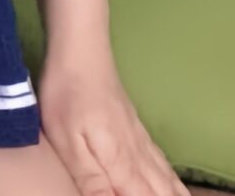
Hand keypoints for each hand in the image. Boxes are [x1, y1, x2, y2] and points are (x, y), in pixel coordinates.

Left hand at [39, 53, 188, 195]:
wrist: (82, 57)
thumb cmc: (67, 100)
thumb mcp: (68, 143)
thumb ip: (91, 180)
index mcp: (122, 165)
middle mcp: (138, 157)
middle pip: (160, 191)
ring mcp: (141, 142)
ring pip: (165, 178)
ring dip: (171, 193)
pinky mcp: (137, 130)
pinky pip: (162, 164)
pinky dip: (171, 179)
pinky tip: (169, 182)